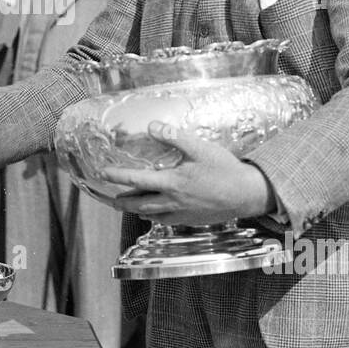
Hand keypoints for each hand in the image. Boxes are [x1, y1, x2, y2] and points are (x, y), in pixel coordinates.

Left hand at [98, 123, 274, 226]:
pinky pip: (165, 220)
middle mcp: (172, 201)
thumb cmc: (224, 170)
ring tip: (125, 204)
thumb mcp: (199, 148)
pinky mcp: (190, 220)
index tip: (102, 173)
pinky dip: (154, 216)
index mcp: (172, 182)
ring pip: (150, 215)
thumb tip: (152, 126)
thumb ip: (173, 137)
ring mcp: (181, 213)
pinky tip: (153, 212)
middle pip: (137, 205)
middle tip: (108, 198)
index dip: (117, 177)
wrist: (246, 194)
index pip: (136, 180)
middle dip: (120, 202)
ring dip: (135, 210)